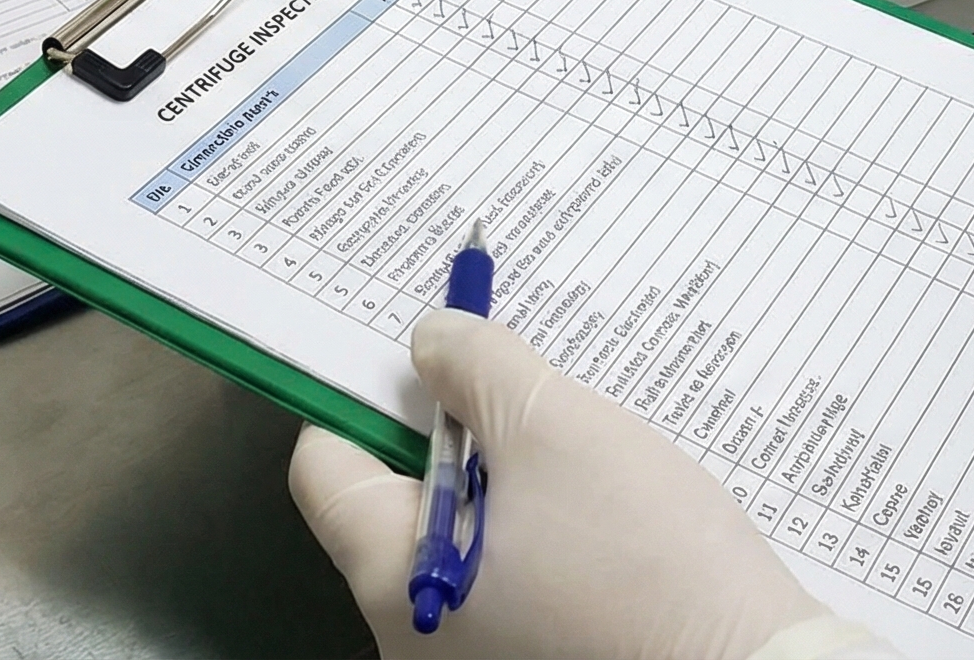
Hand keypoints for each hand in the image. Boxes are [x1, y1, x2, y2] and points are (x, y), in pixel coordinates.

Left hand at [289, 311, 846, 659]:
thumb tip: (433, 342)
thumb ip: (476, 367)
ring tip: (577, 451)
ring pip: (461, 540)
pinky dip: (541, 534)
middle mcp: (413, 638)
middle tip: (514, 385)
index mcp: (392, 583)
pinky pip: (511, 582)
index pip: (325, 469)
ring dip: (506, 483)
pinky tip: (604, 511)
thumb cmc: (647, 564)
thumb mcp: (556, 428)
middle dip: (452, 432)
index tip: (414, 351)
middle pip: (396, 503)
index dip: (363, 394)